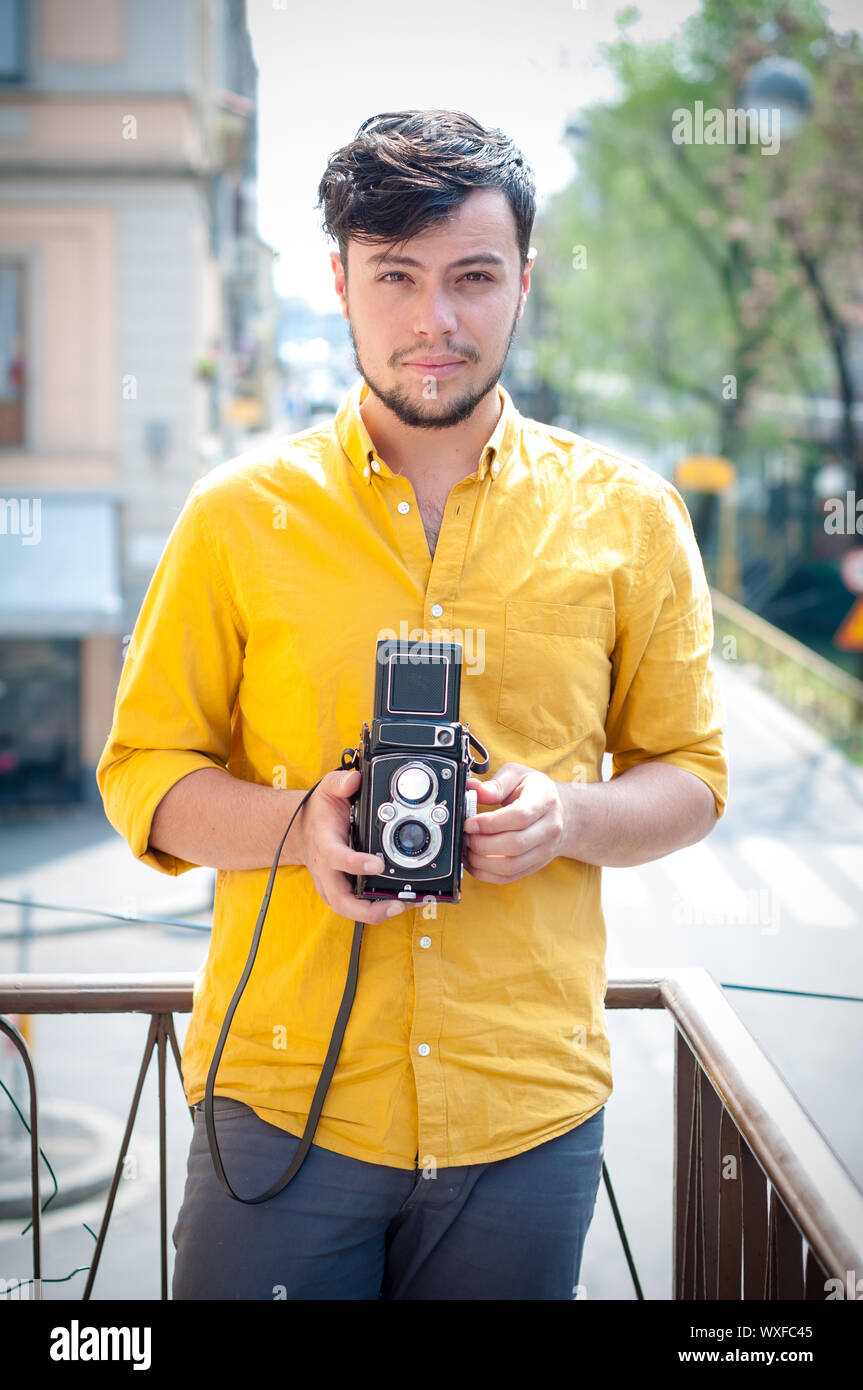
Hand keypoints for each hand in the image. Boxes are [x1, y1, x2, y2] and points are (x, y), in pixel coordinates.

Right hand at [296, 769, 406, 922]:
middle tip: (397, 904)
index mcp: (324, 845)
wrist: (305, 829)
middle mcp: (326, 870)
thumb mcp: (328, 789)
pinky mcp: (341, 892)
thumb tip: (356, 779)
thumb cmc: (320, 813)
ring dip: (376, 913)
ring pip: (349, 909)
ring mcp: (332, 884)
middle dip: (369, 908)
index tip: (378, 863)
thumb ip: (341, 782)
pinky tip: (400, 904)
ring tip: (405, 906)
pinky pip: (356, 907)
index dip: (356, 863)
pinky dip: (376, 909)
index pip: (336, 857)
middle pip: (341, 900)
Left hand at [462, 762, 568, 884]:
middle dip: (482, 843)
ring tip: (467, 848)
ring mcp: (544, 850)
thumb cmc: (535, 790)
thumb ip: (496, 784)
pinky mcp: (535, 866)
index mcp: (545, 800)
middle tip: (465, 835)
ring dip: (481, 861)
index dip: (490, 823)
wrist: (563, 812)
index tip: (469, 823)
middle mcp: (549, 828)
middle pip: (515, 845)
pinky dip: (486, 873)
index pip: (519, 816)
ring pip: (511, 866)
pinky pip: (508, 877)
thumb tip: (473, 790)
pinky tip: (473, 862)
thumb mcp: (517, 775)